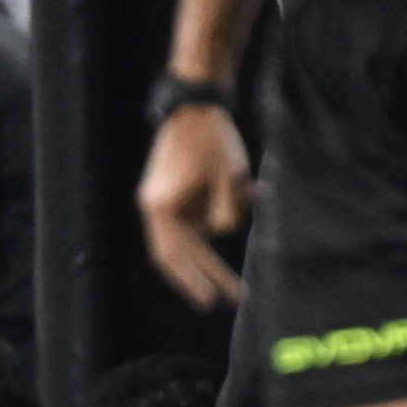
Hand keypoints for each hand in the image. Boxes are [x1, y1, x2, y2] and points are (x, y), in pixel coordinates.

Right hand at [136, 103, 253, 307]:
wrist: (197, 103)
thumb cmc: (211, 139)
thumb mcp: (228, 179)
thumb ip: (227, 213)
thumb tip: (223, 229)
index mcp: (161, 206)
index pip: (175, 255)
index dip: (194, 280)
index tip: (212, 302)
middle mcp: (157, 206)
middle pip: (181, 252)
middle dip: (209, 273)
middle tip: (232, 298)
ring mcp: (167, 199)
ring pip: (198, 229)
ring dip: (226, 219)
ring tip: (249, 190)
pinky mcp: (178, 191)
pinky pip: (203, 212)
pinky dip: (224, 206)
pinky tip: (249, 187)